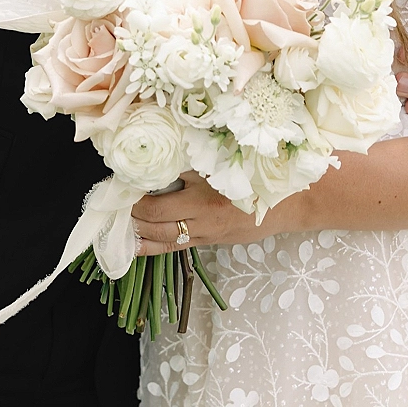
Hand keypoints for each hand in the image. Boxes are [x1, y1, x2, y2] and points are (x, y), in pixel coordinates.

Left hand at [132, 171, 301, 254]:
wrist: (293, 201)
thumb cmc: (261, 174)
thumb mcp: (227, 162)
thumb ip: (194, 162)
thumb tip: (160, 159)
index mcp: (205, 197)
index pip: (158, 204)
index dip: (135, 200)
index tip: (120, 188)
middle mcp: (204, 220)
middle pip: (157, 225)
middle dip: (132, 218)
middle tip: (114, 207)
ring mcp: (208, 234)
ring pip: (165, 241)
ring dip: (140, 235)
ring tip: (119, 229)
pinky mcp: (213, 242)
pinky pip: (178, 248)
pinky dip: (156, 245)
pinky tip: (138, 245)